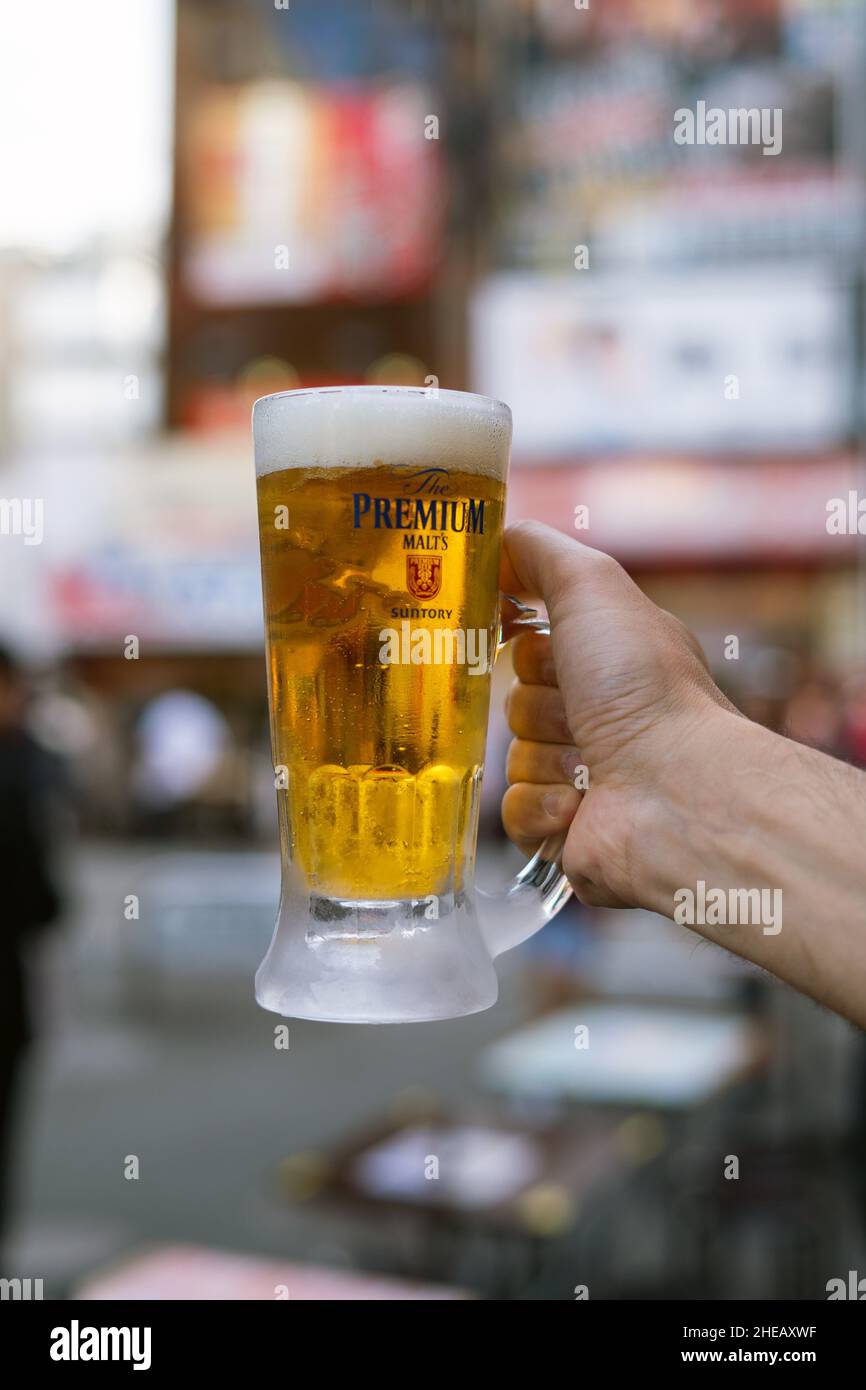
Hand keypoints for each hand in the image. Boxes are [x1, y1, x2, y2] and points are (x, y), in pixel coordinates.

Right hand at [500, 522, 737, 908]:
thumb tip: (497, 541)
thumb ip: (539, 552)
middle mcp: (602, 716)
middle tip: (578, 710)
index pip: (528, 646)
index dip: (526, 646)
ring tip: (591, 764)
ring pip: (511, 758)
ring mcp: (585, 776)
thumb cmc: (646, 687)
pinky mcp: (568, 829)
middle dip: (537, 706)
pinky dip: (541, 805)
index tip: (533, 646)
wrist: (676, 791)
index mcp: (611, 661)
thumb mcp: (592, 585)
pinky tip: (579, 803)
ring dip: (545, 757)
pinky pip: (513, 811)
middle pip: (514, 701)